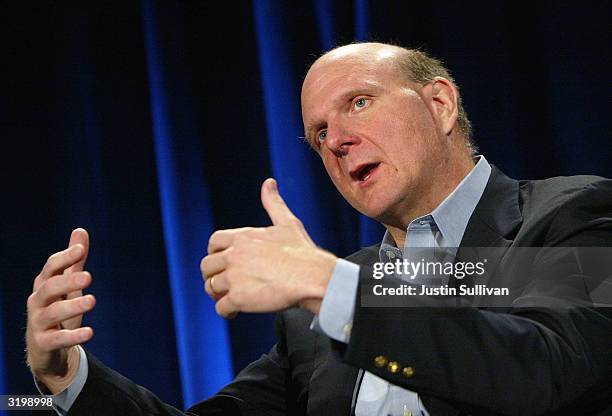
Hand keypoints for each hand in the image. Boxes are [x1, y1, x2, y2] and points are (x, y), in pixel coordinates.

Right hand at [26, 228, 95, 393]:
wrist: (46, 348)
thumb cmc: (58, 309)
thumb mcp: (68, 285)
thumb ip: (74, 261)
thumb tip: (80, 231)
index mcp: (44, 284)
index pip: (50, 268)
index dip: (64, 258)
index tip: (81, 250)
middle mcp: (37, 301)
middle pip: (49, 288)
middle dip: (68, 281)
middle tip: (89, 276)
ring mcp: (38, 323)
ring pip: (52, 313)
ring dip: (72, 306)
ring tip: (93, 300)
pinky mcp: (43, 343)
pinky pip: (57, 339)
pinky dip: (72, 336)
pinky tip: (90, 332)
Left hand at [200, 178, 336, 316]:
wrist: (312, 277)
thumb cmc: (303, 252)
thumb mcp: (287, 222)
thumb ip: (273, 203)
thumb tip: (269, 183)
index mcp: (243, 237)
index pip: (214, 242)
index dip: (215, 254)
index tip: (223, 262)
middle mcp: (234, 255)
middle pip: (206, 266)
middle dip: (212, 275)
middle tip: (223, 284)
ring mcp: (234, 277)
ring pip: (211, 287)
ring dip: (217, 294)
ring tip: (230, 300)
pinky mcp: (238, 298)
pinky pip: (220, 307)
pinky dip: (226, 311)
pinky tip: (235, 311)